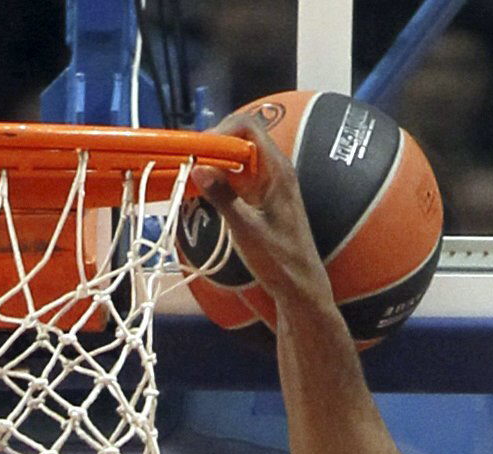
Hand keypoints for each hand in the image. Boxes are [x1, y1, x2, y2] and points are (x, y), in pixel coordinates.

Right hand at [188, 116, 333, 310]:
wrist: (301, 287)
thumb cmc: (280, 261)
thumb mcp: (247, 230)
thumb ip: (223, 198)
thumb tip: (198, 168)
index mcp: (277, 170)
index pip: (248, 127)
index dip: (221, 130)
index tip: (199, 150)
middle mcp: (275, 170)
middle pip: (241, 138)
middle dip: (214, 146)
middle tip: (191, 164)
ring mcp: (270, 183)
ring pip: (239, 158)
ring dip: (216, 163)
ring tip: (195, 177)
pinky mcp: (264, 197)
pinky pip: (240, 176)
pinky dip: (222, 179)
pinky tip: (208, 192)